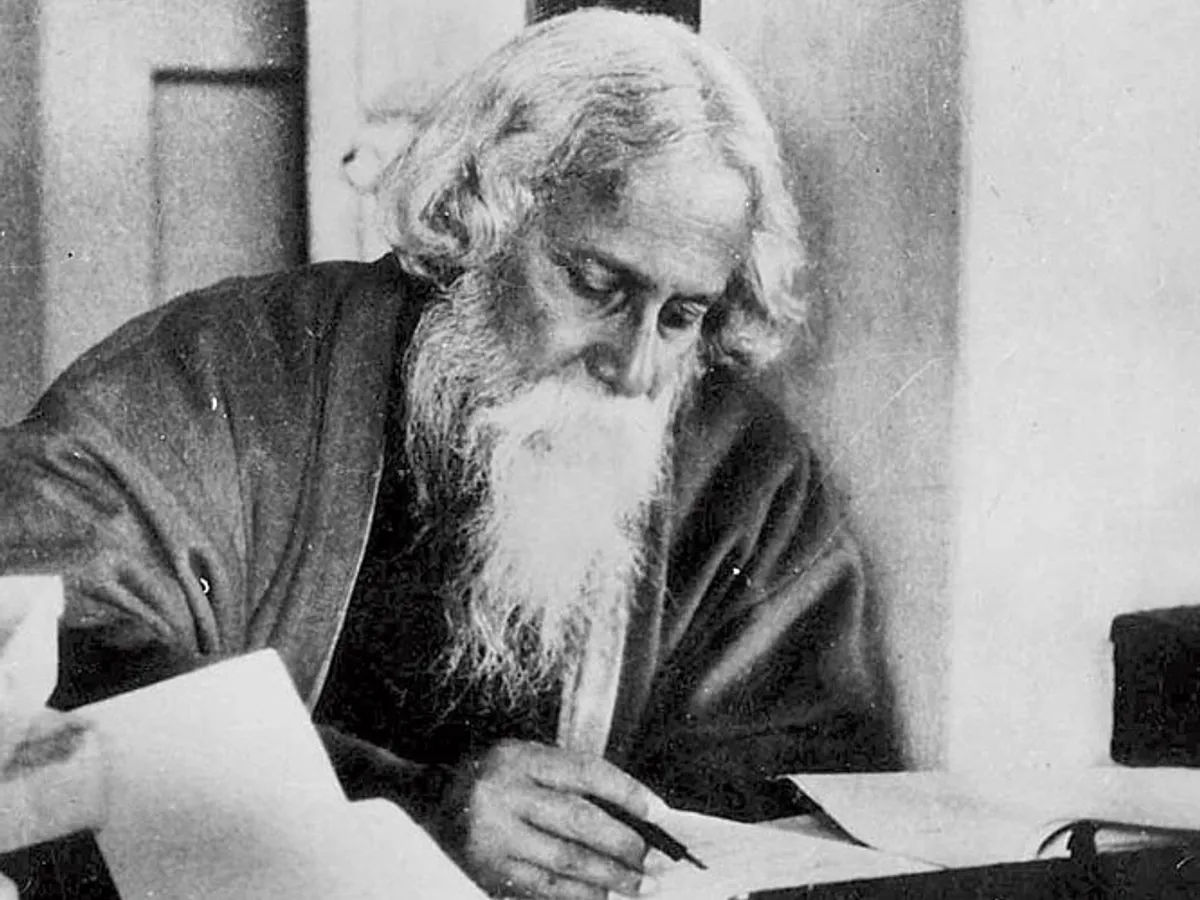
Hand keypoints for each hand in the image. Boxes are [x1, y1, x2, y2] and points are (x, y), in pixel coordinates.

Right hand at [435, 739, 656, 898]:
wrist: (428, 794)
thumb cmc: (493, 775)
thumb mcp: (527, 759)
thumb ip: (571, 779)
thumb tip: (631, 813)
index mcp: (521, 758)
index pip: (585, 772)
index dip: (627, 792)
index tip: (658, 812)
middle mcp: (506, 794)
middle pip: (579, 821)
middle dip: (624, 843)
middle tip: (654, 859)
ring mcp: (495, 836)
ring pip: (565, 861)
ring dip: (608, 876)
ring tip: (638, 885)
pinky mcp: (488, 870)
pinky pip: (543, 888)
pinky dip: (577, 895)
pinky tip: (600, 897)